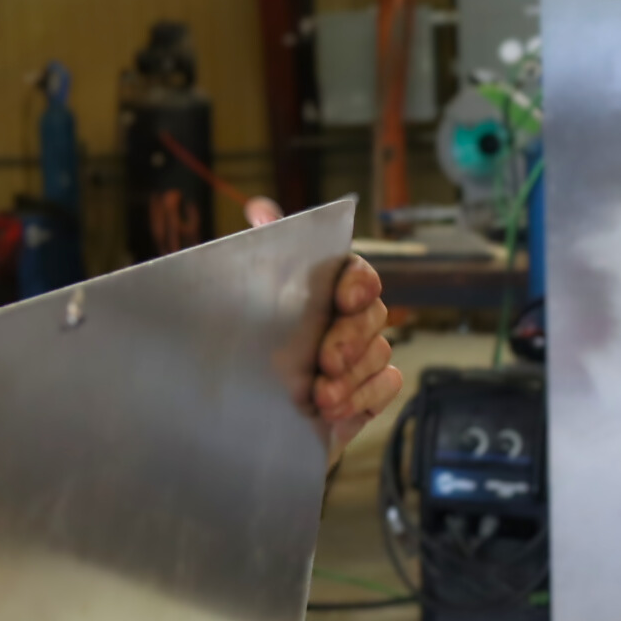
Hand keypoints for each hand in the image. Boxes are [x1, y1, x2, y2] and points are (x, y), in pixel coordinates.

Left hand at [244, 197, 400, 450]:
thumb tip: (260, 208)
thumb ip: (257, 252)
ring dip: (352, 378)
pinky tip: (334, 412)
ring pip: (378, 355)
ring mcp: (361, 355)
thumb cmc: (246, 343)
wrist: (236, 408)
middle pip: (372, 316)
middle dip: (351, 338)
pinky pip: (384, 387)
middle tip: (327, 360)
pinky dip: (363, 399)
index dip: (357, 283)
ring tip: (321, 397)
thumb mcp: (241, 295)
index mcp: (323, 287)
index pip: (355, 274)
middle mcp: (347, 317)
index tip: (345, 298)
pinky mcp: (367, 391)